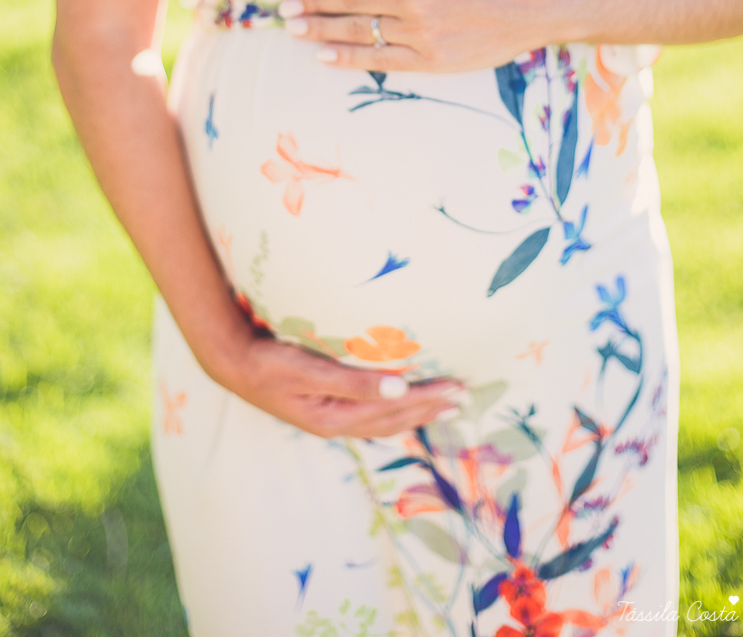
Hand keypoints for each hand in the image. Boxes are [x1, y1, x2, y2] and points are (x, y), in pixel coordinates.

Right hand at [226, 334, 461, 438]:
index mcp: (336, 417)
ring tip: (446, 406)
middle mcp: (338, 425)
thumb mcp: (309, 370)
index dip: (428, 398)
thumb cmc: (269, 362)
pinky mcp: (327, 410)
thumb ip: (354, 381)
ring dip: (418, 413)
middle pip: (395, 420)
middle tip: (464, 397)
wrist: (234, 365)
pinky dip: (396, 412)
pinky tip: (404, 406)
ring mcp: (332, 420)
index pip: (395, 408)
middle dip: (431, 408)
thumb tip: (400, 385)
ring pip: (386, 422)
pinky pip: (372, 418)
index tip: (457, 388)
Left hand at [278, 0, 549, 73]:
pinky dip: (348, 57)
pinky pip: (380, 60)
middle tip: (285, 8)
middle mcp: (414, 0)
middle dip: (313, 4)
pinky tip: (323, 56)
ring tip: (294, 30)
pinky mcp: (432, 60)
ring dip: (321, 29)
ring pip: (360, 30)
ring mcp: (422, 32)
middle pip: (350, 2)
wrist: (539, 3)